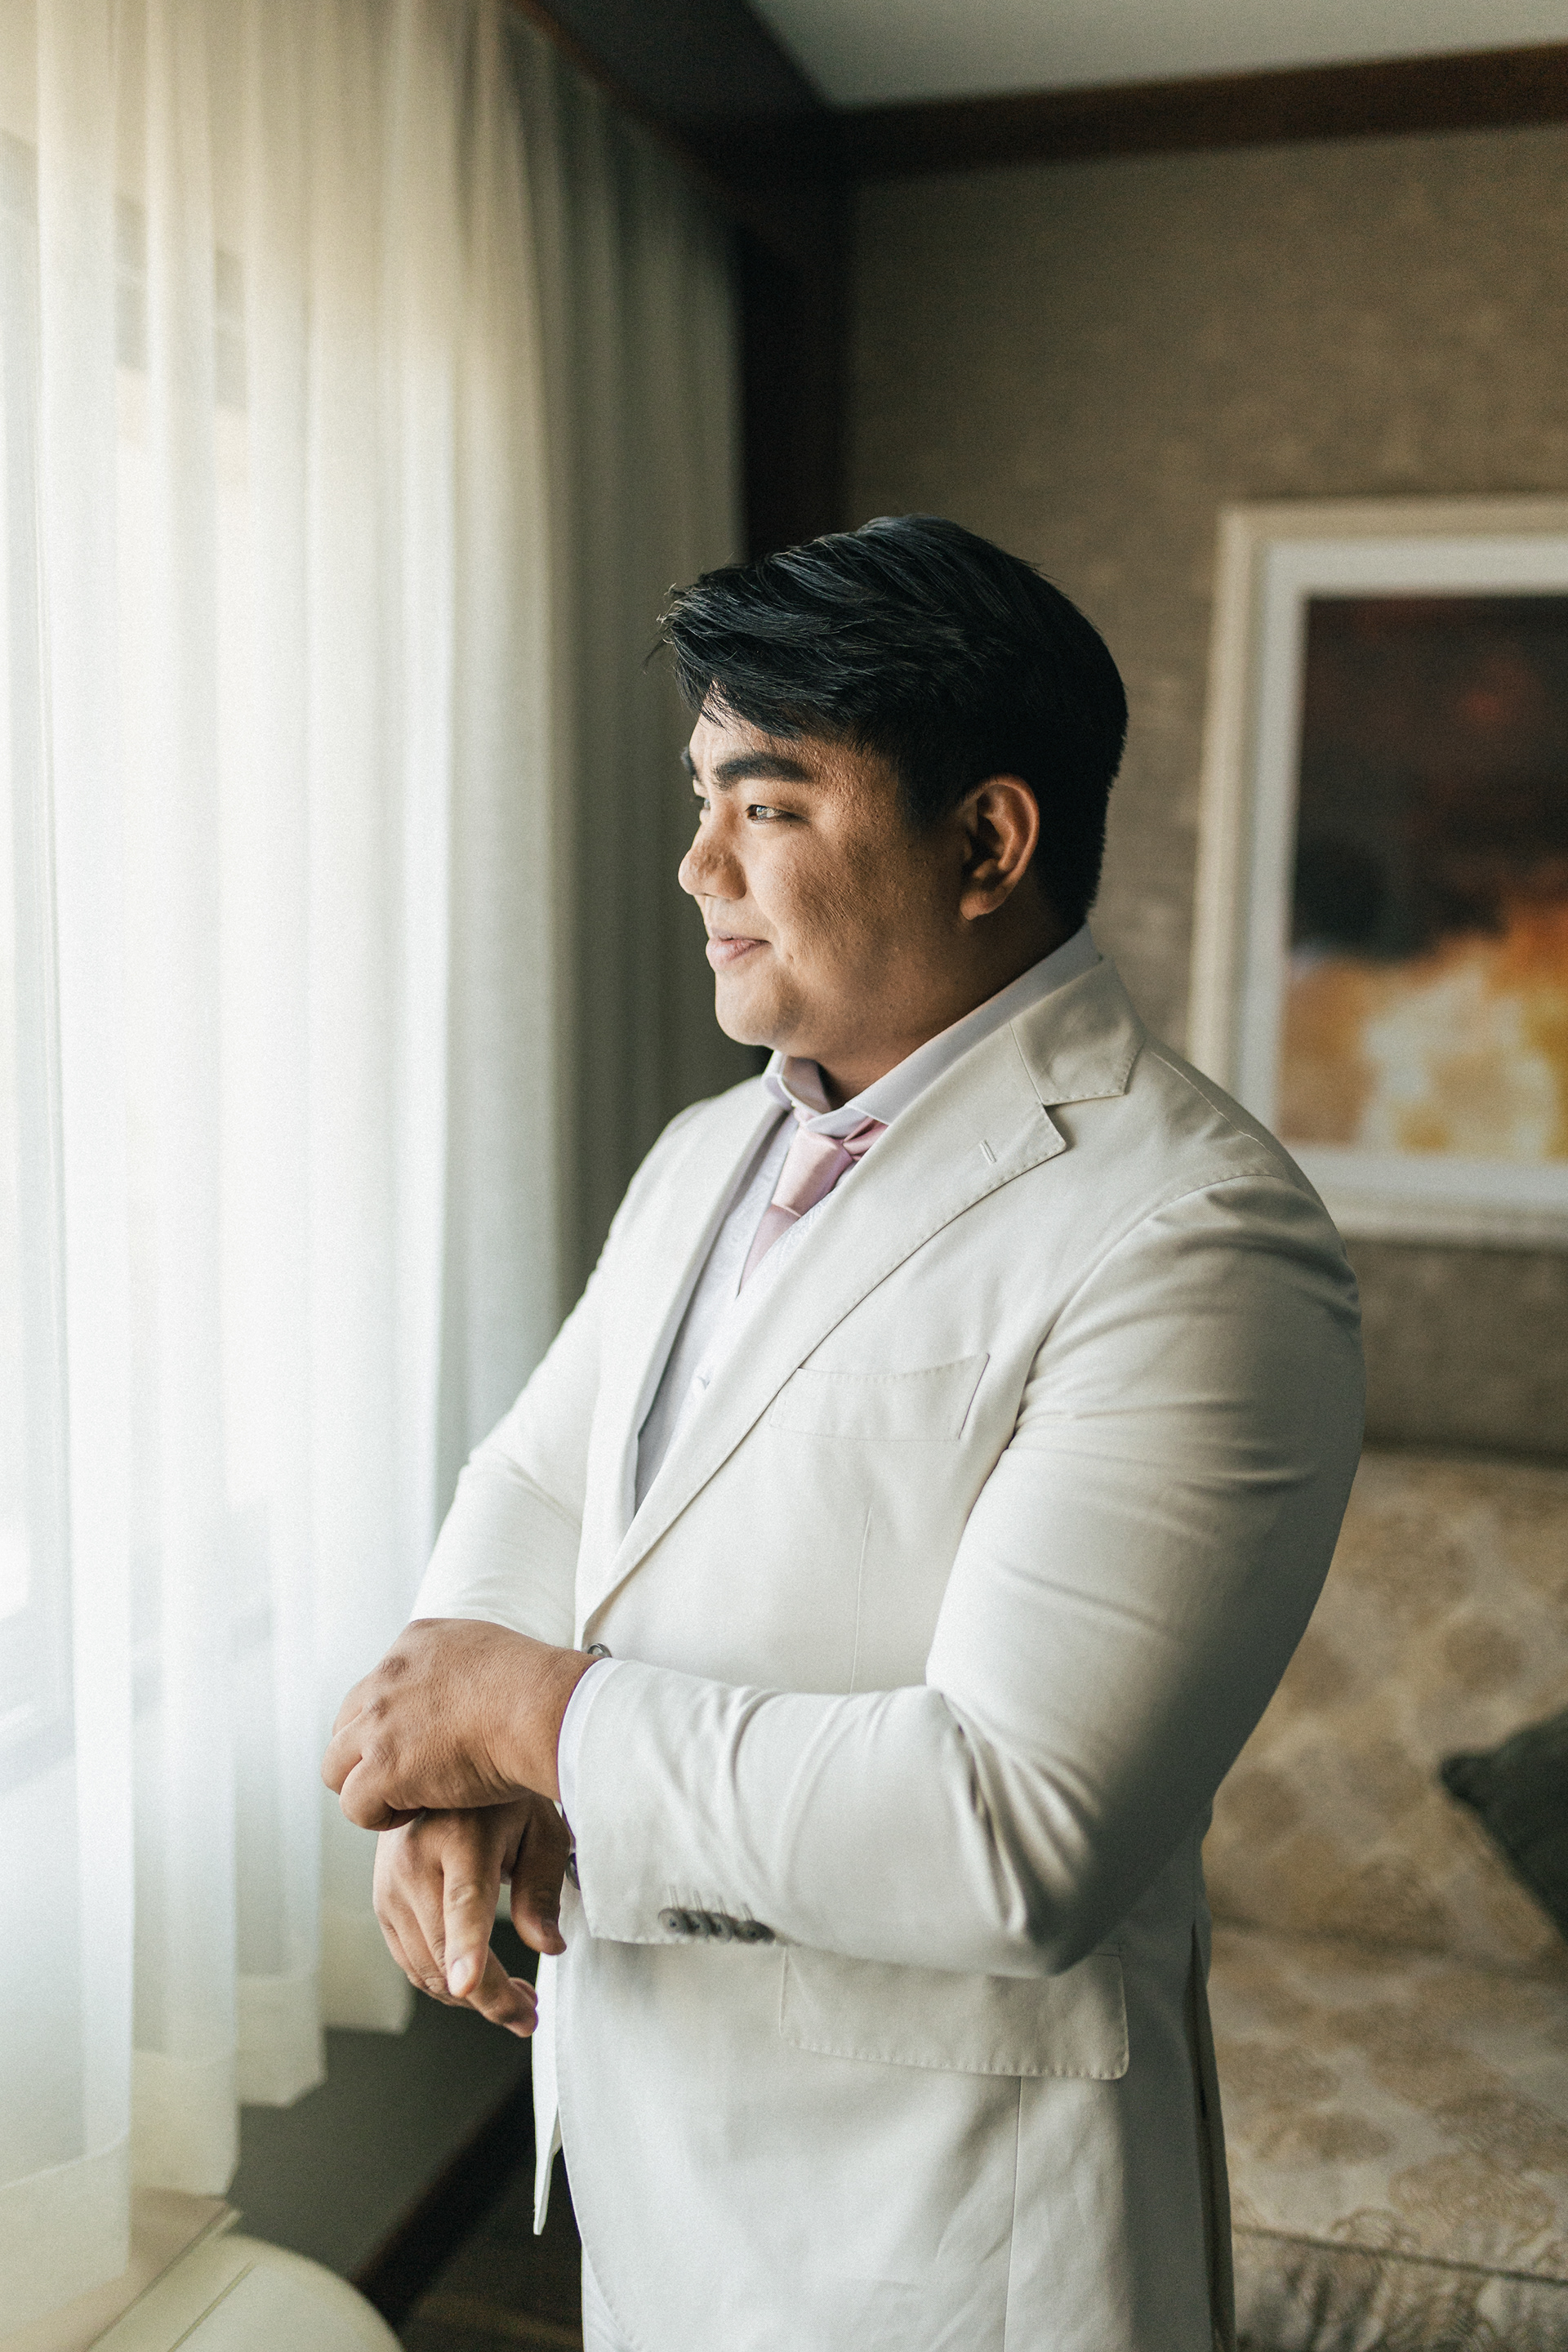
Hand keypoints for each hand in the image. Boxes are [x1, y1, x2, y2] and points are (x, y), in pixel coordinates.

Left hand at [322, 1617, 592, 1829]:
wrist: (545, 1708)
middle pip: (345, 1724)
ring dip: (367, 1786)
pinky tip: (419, 1812)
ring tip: (410, 1800)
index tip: (424, 1743)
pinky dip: (380, 1816)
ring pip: (335, 1766)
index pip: (377, 1687)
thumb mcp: (494, 1655)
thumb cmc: (542, 1692)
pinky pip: (354, 1804)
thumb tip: (479, 1694)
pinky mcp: (384, 1766)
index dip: (394, 1724)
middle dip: (367, 1754)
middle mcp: (388, 1675)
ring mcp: (380, 1720)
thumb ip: (468, 1669)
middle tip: (410, 1776)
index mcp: (416, 1642)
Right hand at [373, 1798, 571, 2034]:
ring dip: (472, 1998)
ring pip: (427, 1969)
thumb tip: (549, 1946)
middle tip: (530, 2015)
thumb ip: (542, 1888)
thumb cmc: (499, 1800)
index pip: (464, 1901)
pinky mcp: (381, 1904)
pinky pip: (413, 1963)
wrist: (438, 1770)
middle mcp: (416, 1860)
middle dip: (491, 1999)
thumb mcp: (539, 1828)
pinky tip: (479, 1983)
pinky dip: (446, 1984)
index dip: (467, 1947)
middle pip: (446, 1952)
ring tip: (518, 1998)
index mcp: (461, 1836)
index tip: (468, 1985)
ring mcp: (390, 1885)